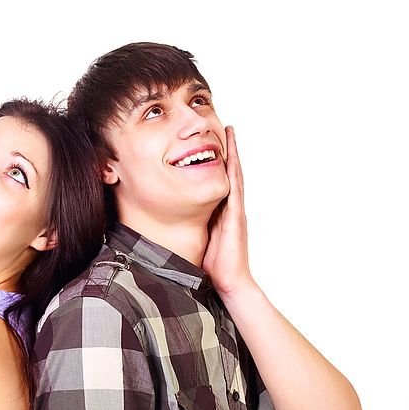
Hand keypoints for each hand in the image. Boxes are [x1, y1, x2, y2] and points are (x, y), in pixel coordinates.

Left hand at [202, 127, 255, 295]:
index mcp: (221, 212)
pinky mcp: (235, 216)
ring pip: (234, 174)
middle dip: (226, 149)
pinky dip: (234, 170)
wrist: (230, 283)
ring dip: (232, 152)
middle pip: (228, 171)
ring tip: (228, 131)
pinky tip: (230, 155)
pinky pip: (235, 188)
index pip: (217, 180)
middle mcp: (230, 207)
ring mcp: (235, 210)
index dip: (214, 160)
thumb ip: (193, 226)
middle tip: (224, 126)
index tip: (209, 142)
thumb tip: (173, 218)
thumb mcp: (199, 239)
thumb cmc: (214, 265)